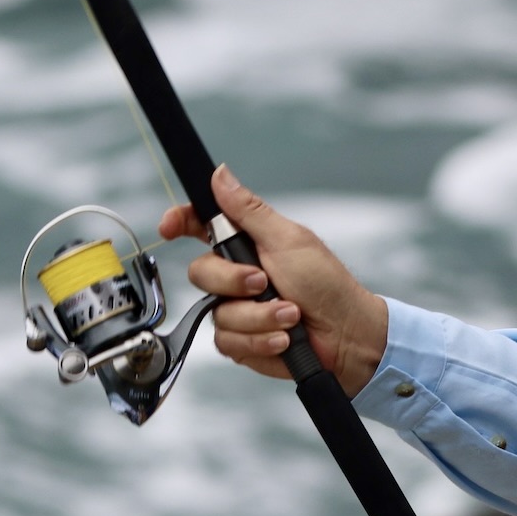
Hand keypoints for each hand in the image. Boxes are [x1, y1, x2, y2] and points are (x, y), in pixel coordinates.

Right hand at [158, 164, 388, 396]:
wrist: (346, 335)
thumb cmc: (327, 284)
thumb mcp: (289, 240)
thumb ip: (250, 210)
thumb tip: (220, 174)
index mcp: (247, 243)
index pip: (200, 225)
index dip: (179, 222)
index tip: (170, 227)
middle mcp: (237, 275)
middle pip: (200, 273)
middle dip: (234, 282)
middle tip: (266, 283)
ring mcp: (237, 309)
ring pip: (217, 313)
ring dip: (258, 317)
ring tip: (291, 316)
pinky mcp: (242, 340)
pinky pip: (228, 342)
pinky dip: (260, 339)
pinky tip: (284, 338)